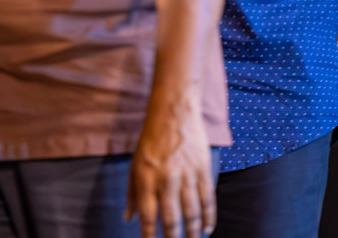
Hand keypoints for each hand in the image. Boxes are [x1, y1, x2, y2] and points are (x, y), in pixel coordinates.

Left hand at [126, 94, 213, 237]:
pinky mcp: (202, 169)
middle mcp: (166, 180)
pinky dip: (208, 216)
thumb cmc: (151, 139)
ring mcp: (186, 175)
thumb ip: (131, 193)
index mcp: (146, 180)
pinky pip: (207, 198)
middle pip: (172, 220)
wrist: (174, 112)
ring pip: (192, 212)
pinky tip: (207, 229)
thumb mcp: (134, 164)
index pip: (148, 218)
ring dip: (192, 232)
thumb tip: (128, 218)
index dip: (150, 237)